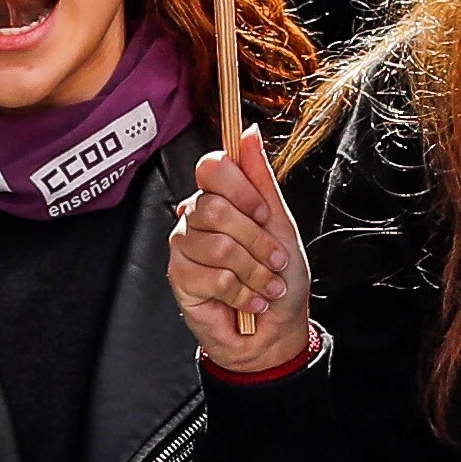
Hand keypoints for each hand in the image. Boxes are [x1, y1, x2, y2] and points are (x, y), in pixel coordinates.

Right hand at [168, 133, 312, 374]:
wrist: (274, 328)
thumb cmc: (279, 276)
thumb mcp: (280, 223)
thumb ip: (260, 178)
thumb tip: (248, 134)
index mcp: (221, 196)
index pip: (212, 167)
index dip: (240, 189)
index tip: (262, 213)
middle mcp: (197, 216)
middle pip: (215, 208)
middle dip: (256, 240)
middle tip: (273, 259)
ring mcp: (185, 247)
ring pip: (217, 246)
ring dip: (254, 272)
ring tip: (265, 285)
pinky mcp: (180, 278)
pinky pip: (212, 277)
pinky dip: (242, 293)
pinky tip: (248, 301)